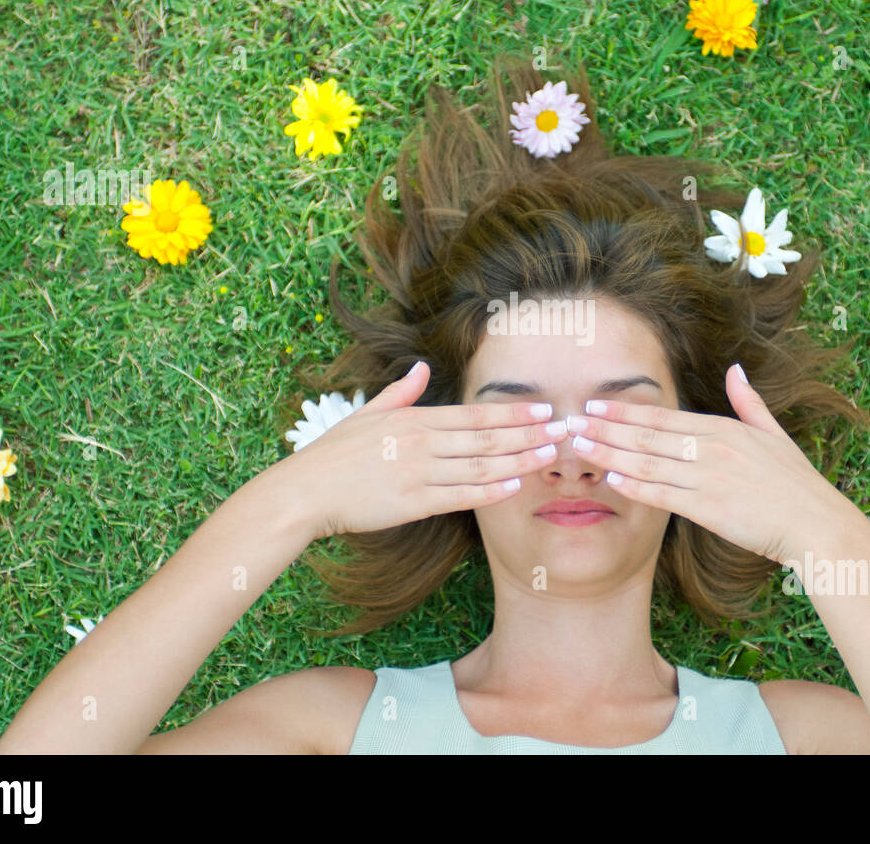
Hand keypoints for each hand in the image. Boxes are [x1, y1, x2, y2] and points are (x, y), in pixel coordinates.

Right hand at [269, 361, 568, 540]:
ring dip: (520, 461)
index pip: (475, 414)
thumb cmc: (335, 453)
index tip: (543, 410)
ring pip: (480, 467)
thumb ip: (401, 392)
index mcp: (415, 419)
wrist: (306, 491)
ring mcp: (418, 473)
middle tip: (563, 430)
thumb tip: (422, 367)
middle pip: (486, 438)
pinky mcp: (412, 503)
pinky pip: (459, 497)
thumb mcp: (367, 412)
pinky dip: (490, 492)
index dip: (512, 413)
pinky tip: (515, 488)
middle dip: (529, 434)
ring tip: (550, 456)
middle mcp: (422, 443)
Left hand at [565, 364, 864, 562]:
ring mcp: (709, 478)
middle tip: (571, 423)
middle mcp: (712, 449)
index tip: (595, 405)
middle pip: (648, 436)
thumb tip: (735, 369)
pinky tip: (611, 481)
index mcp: (723, 429)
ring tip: (580, 448)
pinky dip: (636, 487)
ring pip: (649, 463)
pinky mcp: (710, 509)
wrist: (816, 524)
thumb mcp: (774, 433)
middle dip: (605, 429)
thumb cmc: (796, 483)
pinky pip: (664, 495)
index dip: (625, 411)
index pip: (663, 416)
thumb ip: (749, 402)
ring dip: (610, 455)